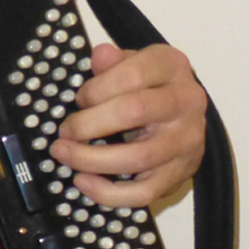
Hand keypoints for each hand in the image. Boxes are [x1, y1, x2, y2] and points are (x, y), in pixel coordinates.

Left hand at [49, 43, 205, 207]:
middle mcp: (186, 103)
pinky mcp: (179, 174)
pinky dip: (107, 193)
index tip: (79, 99)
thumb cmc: (148, 87)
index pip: (133, 75)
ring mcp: (185, 142)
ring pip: (138, 158)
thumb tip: (100, 55)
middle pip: (134, 111)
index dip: (96, 89)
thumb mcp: (133, 64)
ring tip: (63, 154)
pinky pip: (143, 193)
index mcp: (172, 67)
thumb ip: (114, 62)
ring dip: (91, 160)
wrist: (183, 117)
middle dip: (88, 124)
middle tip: (63, 131)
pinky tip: (82, 181)